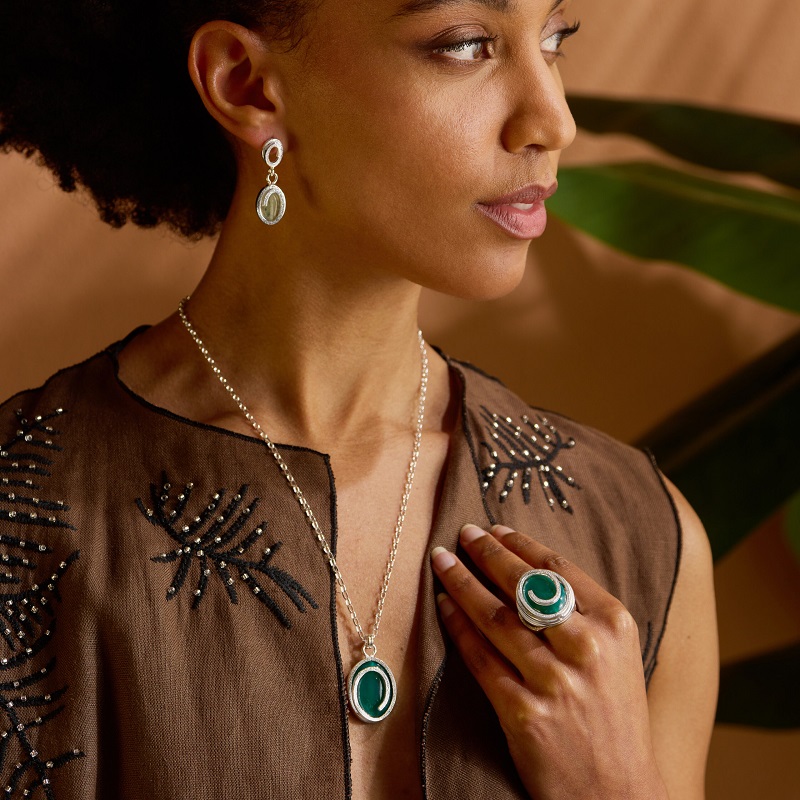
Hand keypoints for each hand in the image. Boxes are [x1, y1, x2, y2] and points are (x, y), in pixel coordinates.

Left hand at [431, 524, 669, 799]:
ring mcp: (554, 681)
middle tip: (464, 533)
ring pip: (495, 616)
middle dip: (487, 553)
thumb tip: (527, 568)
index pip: (557, 568)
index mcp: (614, 625)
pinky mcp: (524, 713)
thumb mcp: (617, 657)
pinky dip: (458, 627)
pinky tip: (444, 607)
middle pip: (523, 585)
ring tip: (443, 561)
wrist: (618, 793)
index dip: (520, 544)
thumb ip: (583, 614)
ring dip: (462, 583)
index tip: (496, 529)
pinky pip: (481, 658)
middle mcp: (586, 647)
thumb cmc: (615, 719)